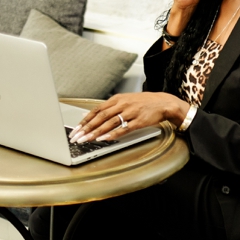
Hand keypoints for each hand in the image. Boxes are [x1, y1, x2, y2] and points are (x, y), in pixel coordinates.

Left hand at [69, 92, 188, 143]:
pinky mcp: (138, 121)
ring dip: (96, 132)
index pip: (97, 110)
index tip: (76, 129)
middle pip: (100, 117)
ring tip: (87, 140)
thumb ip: (110, 108)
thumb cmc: (144, 103)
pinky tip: (105, 139)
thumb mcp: (125, 101)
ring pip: (110, 123)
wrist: (163, 103)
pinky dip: (113, 134)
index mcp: (117, 99)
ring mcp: (130, 112)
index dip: (85, 120)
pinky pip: (124, 128)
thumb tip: (92, 116)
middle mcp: (122, 104)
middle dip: (87, 128)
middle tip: (77, 137)